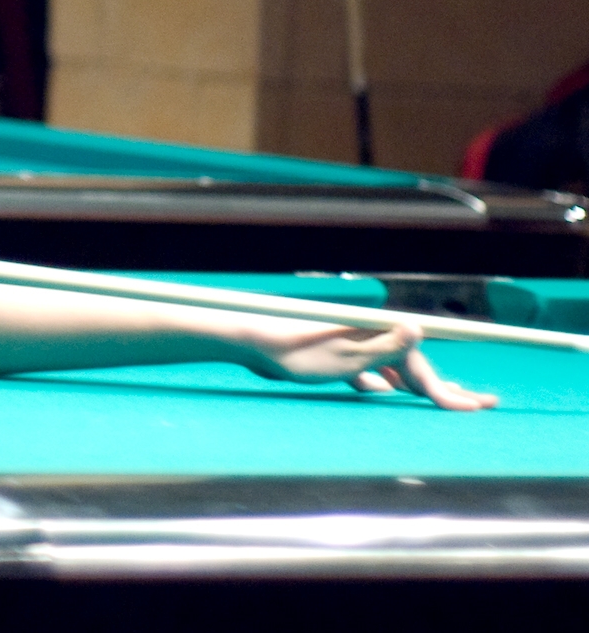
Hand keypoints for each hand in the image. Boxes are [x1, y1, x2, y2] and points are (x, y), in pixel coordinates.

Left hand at [243, 318, 495, 410]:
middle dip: (446, 388)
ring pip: (394, 371)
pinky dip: (380, 383)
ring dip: (416, 386)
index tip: (477, 409)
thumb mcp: (346, 356)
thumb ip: (386, 348)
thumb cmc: (298, 352)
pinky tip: (383, 393)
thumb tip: (418, 327)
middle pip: (415, 367)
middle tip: (482, 404)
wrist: (254, 343)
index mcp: (377, 335)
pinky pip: (369, 372)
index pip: (422, 369)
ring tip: (441, 400)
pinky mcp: (336, 355)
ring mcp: (353, 346)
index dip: (450, 393)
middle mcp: (370, 337)